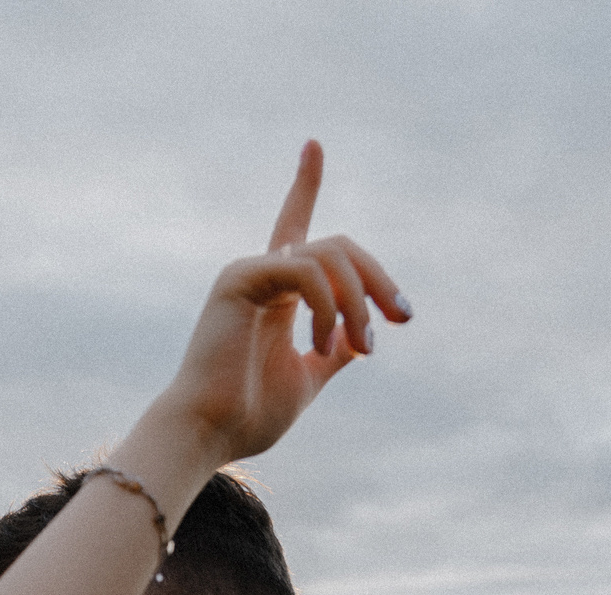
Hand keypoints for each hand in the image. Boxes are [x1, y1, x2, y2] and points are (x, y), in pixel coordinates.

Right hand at [154, 141, 408, 466]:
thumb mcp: (308, 379)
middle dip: (379, 280)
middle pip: (339, 247)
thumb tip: (364, 338)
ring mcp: (249, 272)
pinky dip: (329, 304)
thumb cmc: (248, 416)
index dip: (303, 184)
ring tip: (361, 348)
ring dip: (359, 301)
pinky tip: (326, 342)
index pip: (295, 226)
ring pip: (330, 256)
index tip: (313, 144)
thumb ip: (334, 352)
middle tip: (401, 320)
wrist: (208, 433)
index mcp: (275, 294)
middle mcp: (261, 273)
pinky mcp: (240, 279)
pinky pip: (305, 269)